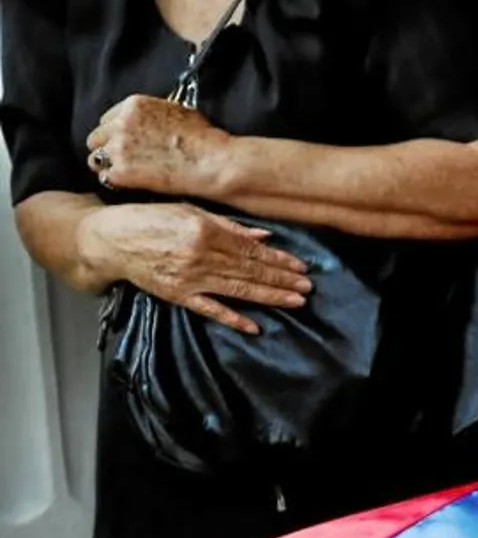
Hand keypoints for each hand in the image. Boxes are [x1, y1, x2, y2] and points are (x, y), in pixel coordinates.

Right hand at [77, 202, 309, 334]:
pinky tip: (254, 327)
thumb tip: (263, 235)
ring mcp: (189, 278)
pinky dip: (232, 319)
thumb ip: (228, 225)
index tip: (301, 268)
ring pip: (237, 289)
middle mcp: (200, 255)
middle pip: (250, 270)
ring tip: (295, 302)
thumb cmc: (149, 219)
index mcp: (205, 230)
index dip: (279, 260)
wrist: (109, 240)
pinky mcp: (177, 295)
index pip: (252, 249)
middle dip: (282, 280)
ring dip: (269, 297)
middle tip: (308, 288)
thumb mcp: (189, 210)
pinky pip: (209, 309)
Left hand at [85, 95, 230, 197]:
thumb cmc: (204, 138)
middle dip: (108, 148)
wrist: (212, 162)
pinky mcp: (120, 172)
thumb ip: (152, 113)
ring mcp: (118, 149)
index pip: (106, 119)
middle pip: (95, 138)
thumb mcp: (177, 111)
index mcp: (133, 105)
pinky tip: (132, 183)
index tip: (126, 142)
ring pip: (94, 159)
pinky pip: (105, 178)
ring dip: (108, 165)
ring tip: (128, 172)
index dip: (116, 132)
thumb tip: (146, 120)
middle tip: (125, 159)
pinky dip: (116, 182)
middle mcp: (120, 124)